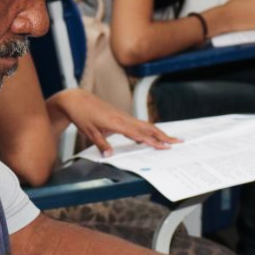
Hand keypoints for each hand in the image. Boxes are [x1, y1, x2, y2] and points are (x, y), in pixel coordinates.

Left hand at [49, 89, 178, 156]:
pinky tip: (151, 135)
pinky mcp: (121, 116)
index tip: (164, 147)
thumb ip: (101, 144)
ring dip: (158, 132)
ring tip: (170, 139)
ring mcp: (123, 116)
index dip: (152, 141)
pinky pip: (138, 124)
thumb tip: (109, 155)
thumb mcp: (89, 132)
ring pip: (145, 125)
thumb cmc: (82, 114)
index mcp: (117, 123)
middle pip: (148, 128)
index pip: (139, 134)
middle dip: (163, 135)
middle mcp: (123, 118)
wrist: (76, 99)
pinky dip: (148, 130)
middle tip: (178, 142)